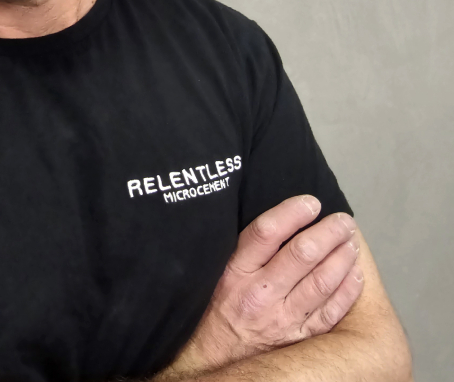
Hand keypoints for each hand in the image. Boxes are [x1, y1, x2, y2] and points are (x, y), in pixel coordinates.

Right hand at [166, 196, 363, 377]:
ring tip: (351, 241)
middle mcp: (260, 294)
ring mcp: (281, 318)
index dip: (292, 213)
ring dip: (342, 257)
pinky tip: (355, 274)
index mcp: (236, 272)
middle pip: (301, 254)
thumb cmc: (213, 311)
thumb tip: (276, 221)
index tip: (310, 202)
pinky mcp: (297, 338)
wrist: (209, 362)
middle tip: (343, 220)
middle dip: (328, 232)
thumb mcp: (216, 274)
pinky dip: (347, 291)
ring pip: (321, 281)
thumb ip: (242, 252)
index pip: (266, 232)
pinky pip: (330, 313)